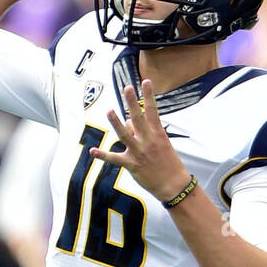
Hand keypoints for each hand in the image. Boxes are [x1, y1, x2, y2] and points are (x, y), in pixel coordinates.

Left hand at [91, 80, 189, 201]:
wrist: (173, 185)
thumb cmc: (168, 162)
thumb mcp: (160, 144)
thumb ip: (143, 132)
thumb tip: (126, 122)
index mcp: (158, 134)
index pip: (153, 111)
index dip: (149, 96)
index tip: (146, 81)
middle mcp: (148, 141)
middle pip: (138, 118)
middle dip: (132, 102)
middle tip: (127, 88)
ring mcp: (139, 152)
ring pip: (125, 135)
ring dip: (116, 123)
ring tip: (109, 111)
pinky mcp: (131, 165)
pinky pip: (114, 158)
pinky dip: (103, 155)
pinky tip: (92, 150)